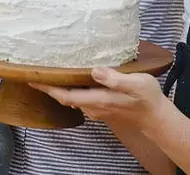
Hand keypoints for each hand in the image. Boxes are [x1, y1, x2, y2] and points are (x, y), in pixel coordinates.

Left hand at [32, 68, 167, 131]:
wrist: (155, 117)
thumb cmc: (147, 98)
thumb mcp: (136, 84)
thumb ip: (115, 78)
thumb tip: (94, 70)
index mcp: (100, 99)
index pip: (67, 96)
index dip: (49, 88)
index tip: (34, 79)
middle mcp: (94, 107)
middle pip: (66, 98)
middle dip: (50, 88)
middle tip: (36, 73)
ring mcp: (98, 109)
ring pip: (73, 100)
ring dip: (60, 89)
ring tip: (51, 74)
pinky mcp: (102, 107)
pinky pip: (81, 99)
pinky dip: (72, 91)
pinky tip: (72, 80)